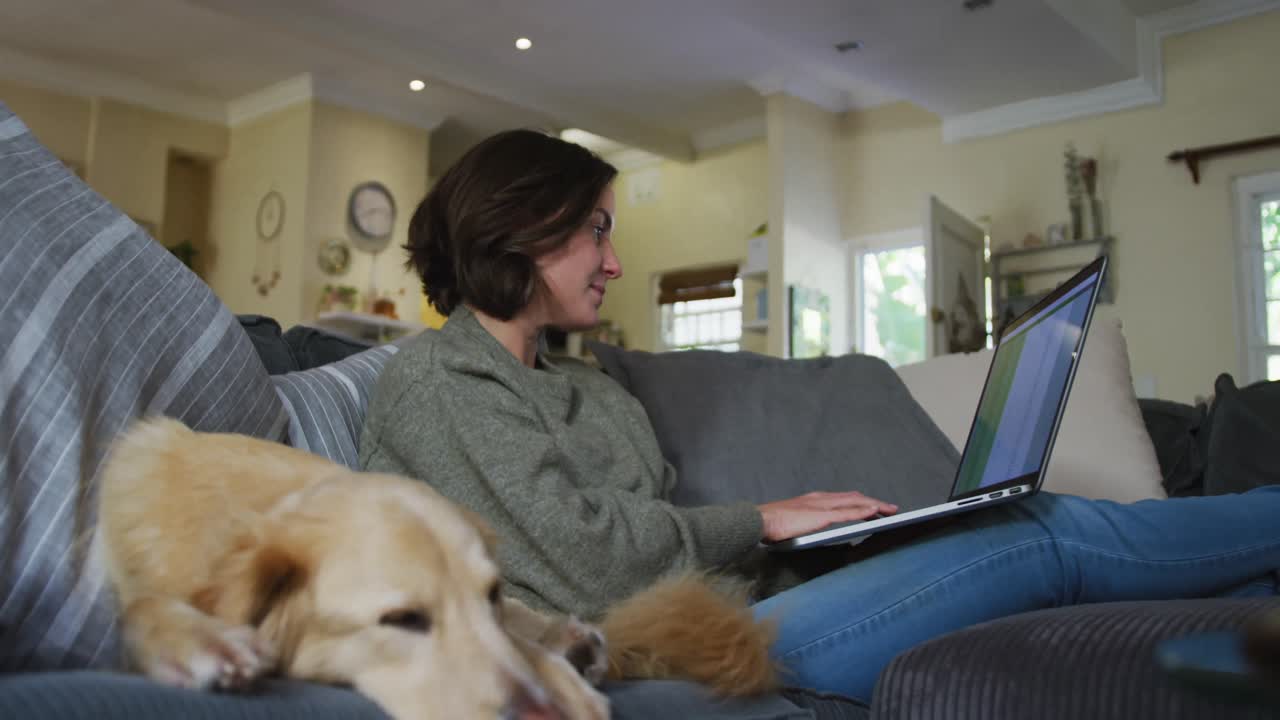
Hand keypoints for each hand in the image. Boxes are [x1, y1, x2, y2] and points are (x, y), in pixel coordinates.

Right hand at [757, 491, 897, 542]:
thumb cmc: (773, 525)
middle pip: (855, 497)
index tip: (875, 507)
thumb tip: (816, 532)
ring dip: (875, 505)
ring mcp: (822, 506)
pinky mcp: (822, 515)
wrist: (760, 521)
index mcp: (815, 500)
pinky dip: (863, 512)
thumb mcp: (796, 523)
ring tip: (890, 510)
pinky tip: (875, 513)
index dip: (862, 502)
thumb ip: (809, 524)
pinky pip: (848, 512)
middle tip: (891, 509)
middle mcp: (821, 499)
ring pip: (856, 502)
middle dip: (874, 503)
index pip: (845, 498)